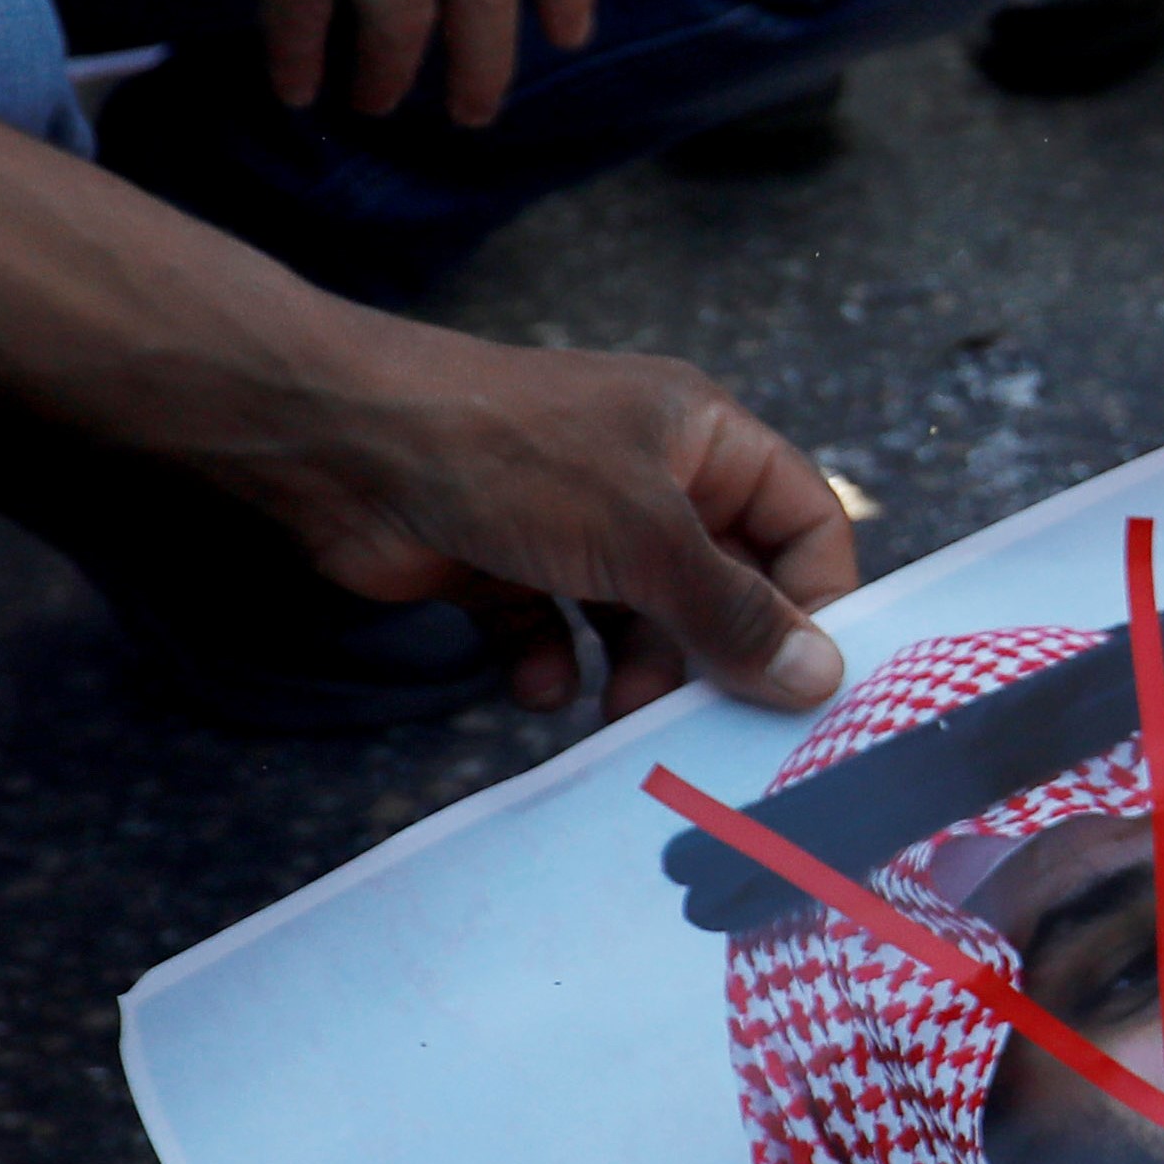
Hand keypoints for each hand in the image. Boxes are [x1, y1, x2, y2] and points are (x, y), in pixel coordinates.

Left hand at [234, 318, 857, 718]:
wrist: (341, 445)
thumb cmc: (508, 459)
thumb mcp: (643, 536)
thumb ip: (733, 612)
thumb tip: (822, 678)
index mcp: (703, 439)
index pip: (803, 520)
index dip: (817, 597)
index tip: (810, 680)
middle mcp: (650, 477)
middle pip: (726, 582)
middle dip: (721, 653)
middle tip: (719, 724)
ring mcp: (577, 521)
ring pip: (644, 619)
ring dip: (639, 674)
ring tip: (619, 717)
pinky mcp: (509, 562)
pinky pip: (560, 631)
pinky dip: (555, 666)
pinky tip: (537, 684)